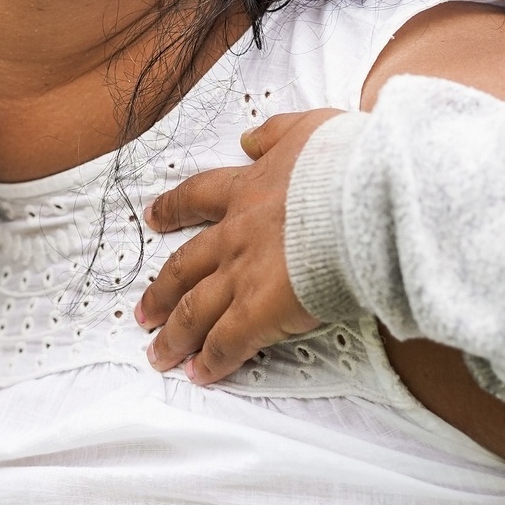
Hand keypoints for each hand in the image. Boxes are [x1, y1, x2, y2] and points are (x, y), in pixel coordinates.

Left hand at [134, 109, 340, 382]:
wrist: (362, 197)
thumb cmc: (346, 163)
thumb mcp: (306, 129)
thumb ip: (274, 134)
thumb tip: (248, 138)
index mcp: (247, 189)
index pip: (198, 198)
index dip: (173, 209)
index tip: (154, 218)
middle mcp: (235, 234)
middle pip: (184, 266)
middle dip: (161, 291)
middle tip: (142, 310)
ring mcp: (243, 275)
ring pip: (194, 310)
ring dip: (174, 335)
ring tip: (159, 354)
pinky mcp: (260, 311)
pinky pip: (226, 343)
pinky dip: (211, 361)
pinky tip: (200, 375)